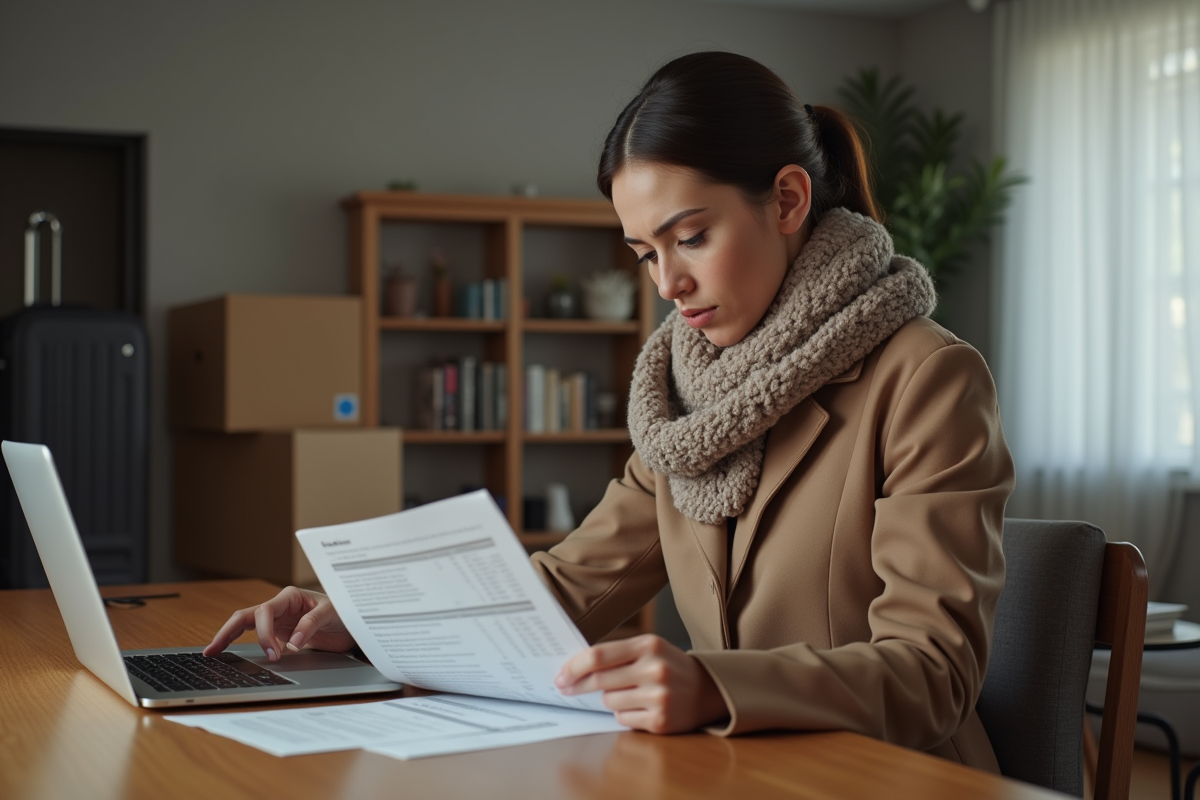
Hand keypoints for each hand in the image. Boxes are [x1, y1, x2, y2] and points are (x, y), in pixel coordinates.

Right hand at [202, 586, 355, 660]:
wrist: (353, 625)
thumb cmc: (344, 613)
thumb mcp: (332, 614)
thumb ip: (311, 624)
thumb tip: (292, 641)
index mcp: (290, 596)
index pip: (265, 611)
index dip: (265, 633)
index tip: (274, 653)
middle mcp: (280, 606)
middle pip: (246, 616)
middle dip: (228, 632)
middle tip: (214, 650)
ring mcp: (277, 620)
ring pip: (245, 624)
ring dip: (228, 636)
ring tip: (212, 652)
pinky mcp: (278, 632)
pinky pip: (254, 636)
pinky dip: (240, 642)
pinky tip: (228, 653)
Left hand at [554, 634, 728, 733]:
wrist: (708, 690)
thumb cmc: (669, 666)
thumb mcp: (649, 649)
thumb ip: (617, 654)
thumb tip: (576, 667)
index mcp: (649, 645)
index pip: (599, 655)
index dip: (574, 666)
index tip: (560, 675)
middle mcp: (654, 669)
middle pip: (599, 680)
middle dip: (578, 685)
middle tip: (565, 688)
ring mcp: (658, 696)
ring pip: (609, 701)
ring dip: (609, 699)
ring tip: (628, 693)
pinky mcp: (660, 721)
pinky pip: (622, 718)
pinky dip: (624, 713)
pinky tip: (640, 707)